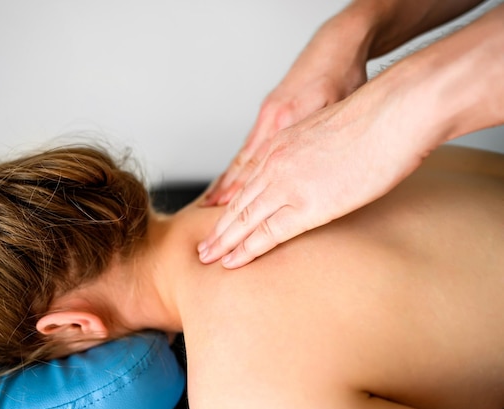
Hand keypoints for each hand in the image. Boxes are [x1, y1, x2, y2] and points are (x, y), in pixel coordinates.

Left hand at [198, 87, 431, 267]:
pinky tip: (234, 261)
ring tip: (208, 259)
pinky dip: (247, 249)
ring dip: (224, 242)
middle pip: (239, 202)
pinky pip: (268, 233)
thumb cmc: (375, 119)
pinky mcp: (306, 205)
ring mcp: (287, 184)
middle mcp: (276, 164)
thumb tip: (319, 169)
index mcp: (281, 144)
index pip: (247, 181)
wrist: (391, 113)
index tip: (219, 220)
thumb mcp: (328, 130)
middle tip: (203, 248)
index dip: (231, 204)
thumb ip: (313, 151)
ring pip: (245, 219)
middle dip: (219, 228)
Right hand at [202, 15, 368, 206]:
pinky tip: (231, 178)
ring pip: (244, 157)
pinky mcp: (271, 114)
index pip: (256, 167)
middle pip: (244, 166)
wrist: (336, 46)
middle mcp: (271, 122)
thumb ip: (319, 140)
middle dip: (227, 195)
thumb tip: (311, 172)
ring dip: (228, 182)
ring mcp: (268, 118)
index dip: (241, 194)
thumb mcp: (337, 109)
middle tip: (212, 217)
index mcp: (285, 121)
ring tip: (212, 203)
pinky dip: (239, 165)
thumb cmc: (341, 76)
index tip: (227, 216)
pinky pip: (250, 146)